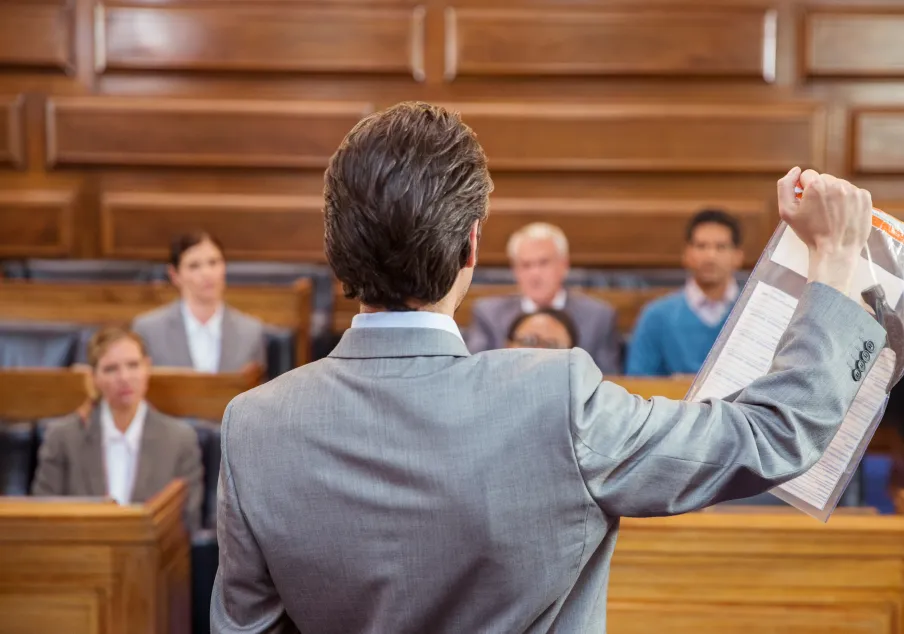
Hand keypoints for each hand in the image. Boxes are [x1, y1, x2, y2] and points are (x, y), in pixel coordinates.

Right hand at [777, 167, 872, 294]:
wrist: (836, 251)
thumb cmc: (810, 233)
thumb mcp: (786, 212)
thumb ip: (784, 186)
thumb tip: (795, 170)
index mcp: (816, 185)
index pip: (806, 175)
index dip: (804, 189)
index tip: (806, 203)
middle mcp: (836, 184)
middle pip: (823, 179)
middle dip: (820, 191)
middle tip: (819, 211)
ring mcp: (852, 190)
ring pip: (838, 185)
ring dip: (834, 195)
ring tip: (833, 214)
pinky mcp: (865, 197)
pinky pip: (853, 192)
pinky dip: (848, 201)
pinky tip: (843, 214)